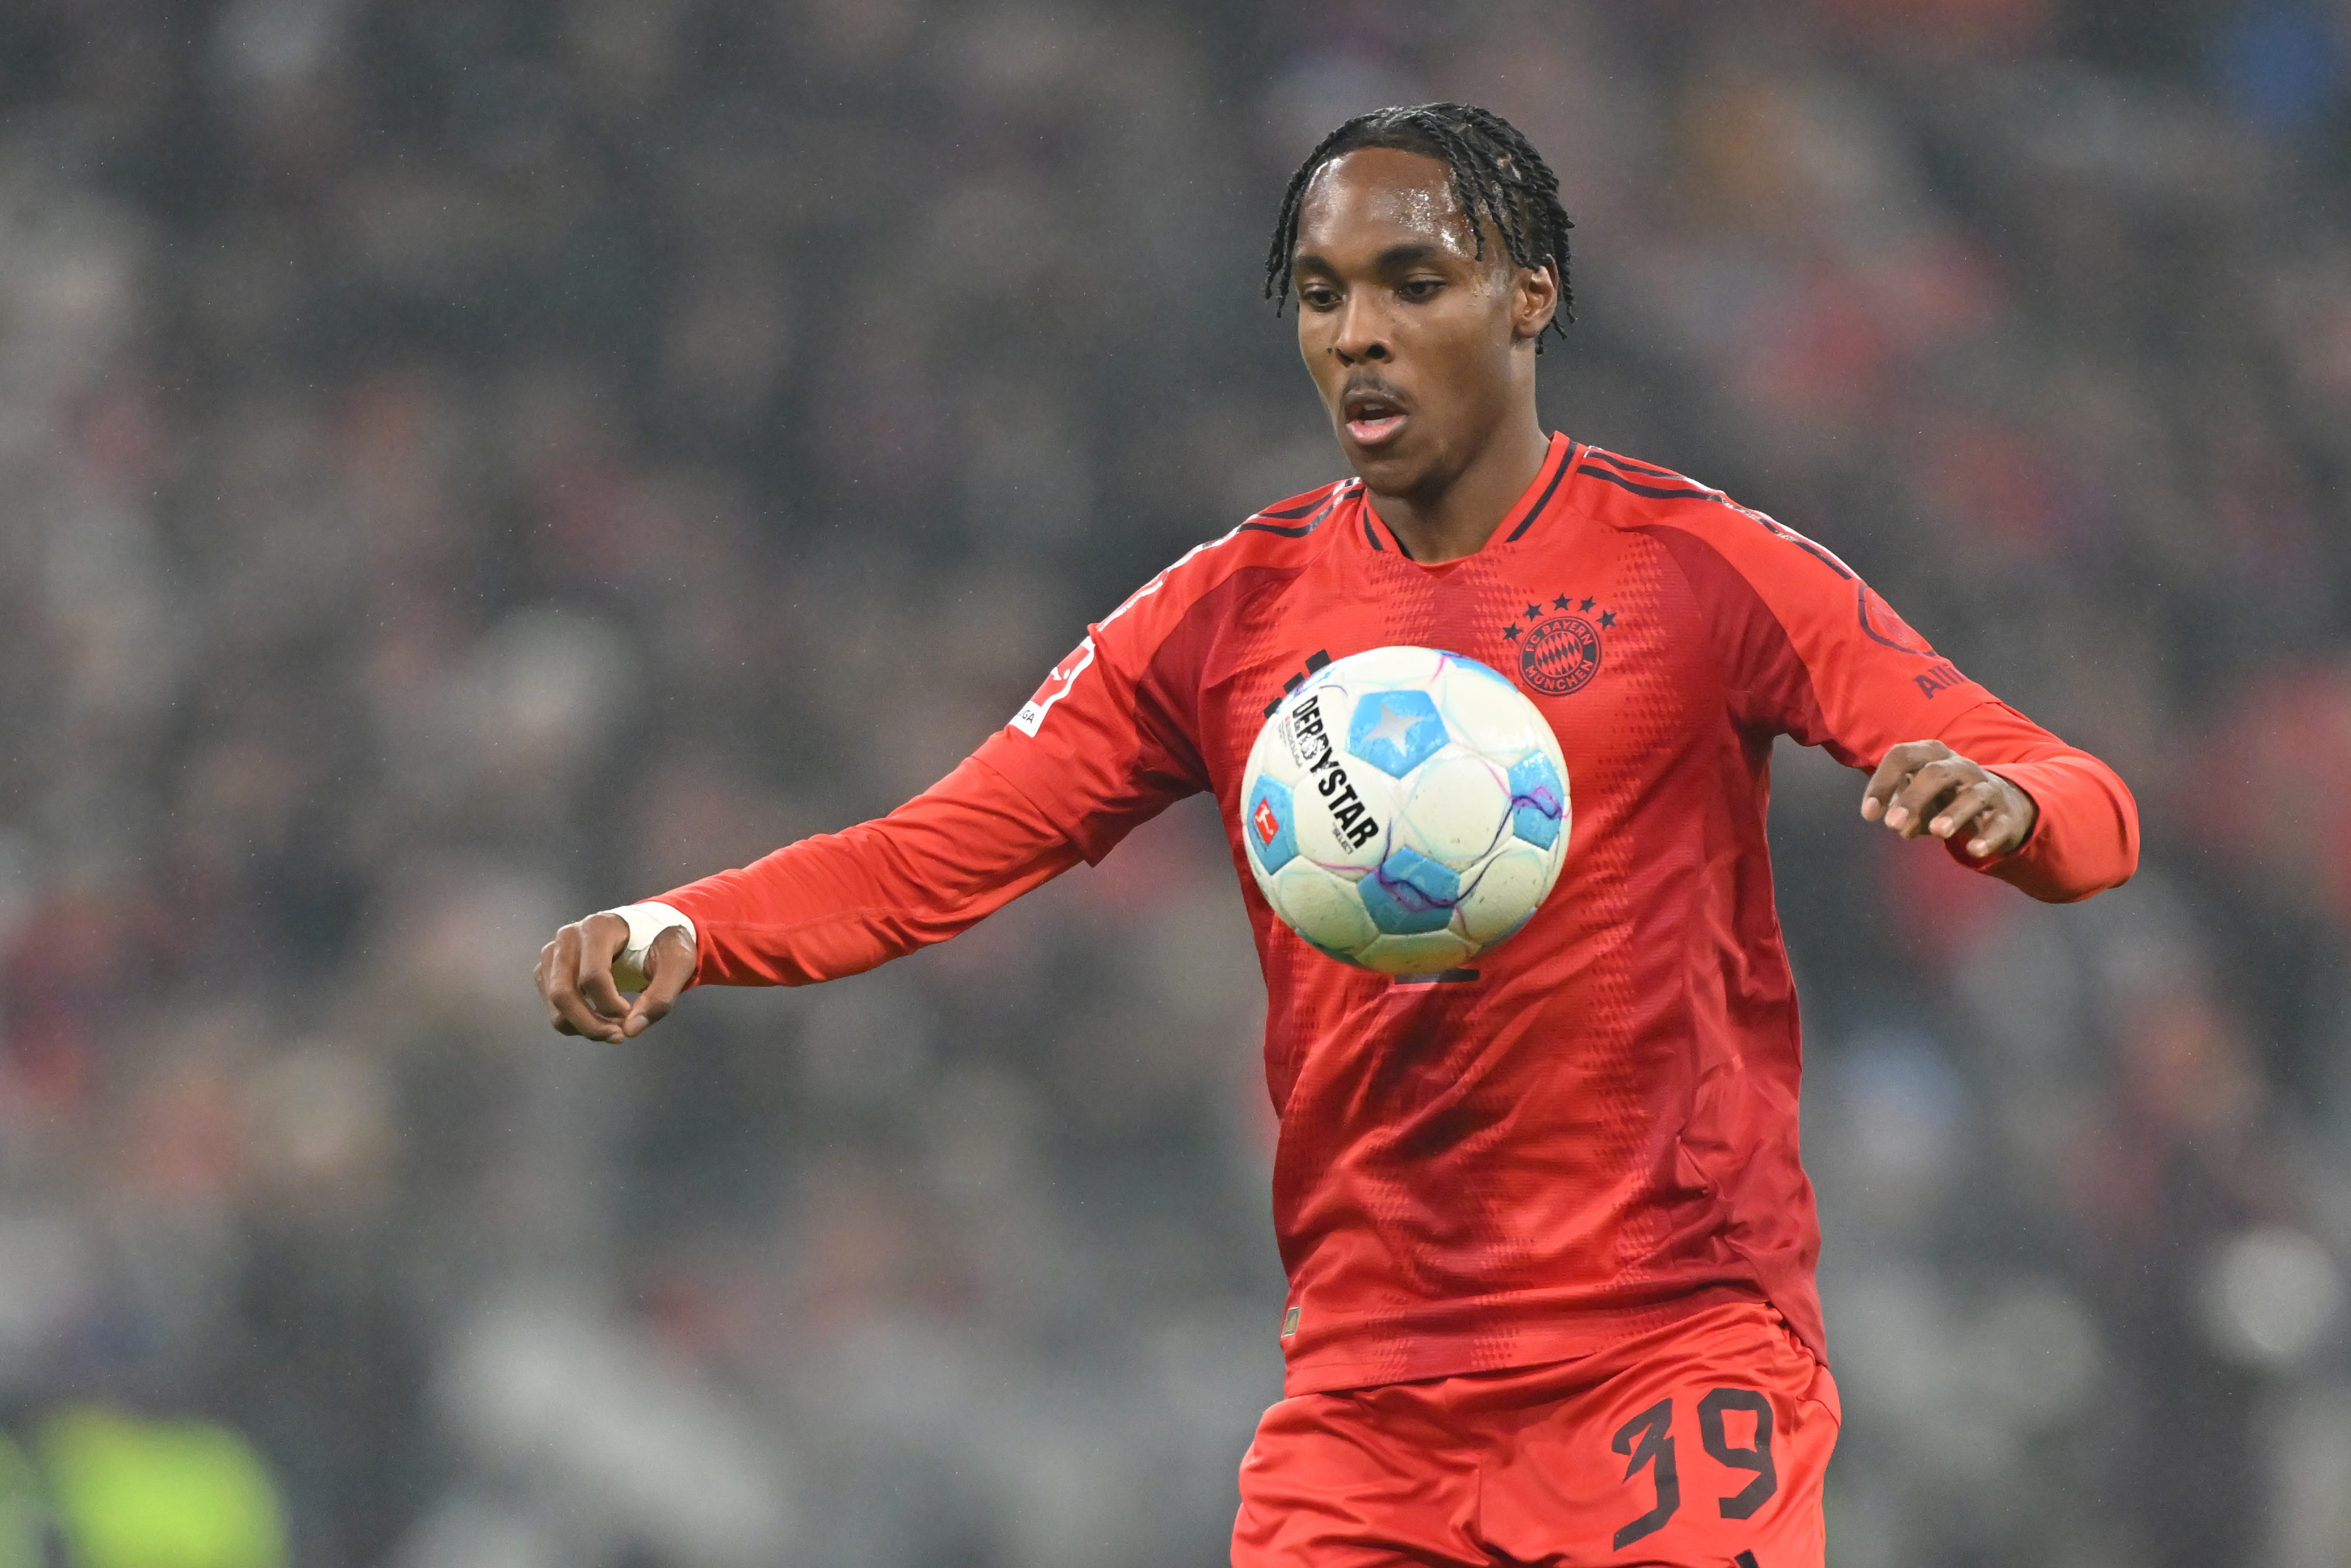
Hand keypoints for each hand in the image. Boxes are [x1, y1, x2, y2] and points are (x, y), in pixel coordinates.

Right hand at [535, 912, 695, 1042]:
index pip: (593, 977)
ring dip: (582, 1027)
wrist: (648, 931)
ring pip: (555, 1004)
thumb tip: (631, 1030)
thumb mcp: (678, 963)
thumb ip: (661, 996)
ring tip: (613, 1031)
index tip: (631, 1015)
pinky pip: (552, 1006)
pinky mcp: (548, 970)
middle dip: (591, 1024)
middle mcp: (567, 936)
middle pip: (564, 993)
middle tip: (619, 1037)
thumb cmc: (662, 944)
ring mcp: (553, 953)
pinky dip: (574, 1023)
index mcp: (598, 927)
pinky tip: (599, 1022)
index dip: (611, 1006)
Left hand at [1860, 740, 2037, 858]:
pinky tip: (1974, 849)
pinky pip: (1999, 823)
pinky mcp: (2007, 814)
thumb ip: (1906, 813)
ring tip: (1937, 831)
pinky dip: (1987, 836)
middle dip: (1913, 798)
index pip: (1903, 756)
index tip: (1868, 814)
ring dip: (1953, 813)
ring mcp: (1986, 788)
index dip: (1882, 782)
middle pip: (1935, 773)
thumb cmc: (1946, 800)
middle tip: (1892, 824)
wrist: (2000, 806)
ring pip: (1972, 795)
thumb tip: (1900, 826)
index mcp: (1932, 756)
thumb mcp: (1920, 803)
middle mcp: (1960, 767)